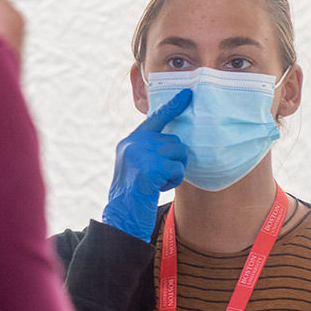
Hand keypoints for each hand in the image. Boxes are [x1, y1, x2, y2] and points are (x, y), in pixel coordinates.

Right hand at [103, 91, 190, 239]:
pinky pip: (177, 168)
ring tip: (157, 182)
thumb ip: (149, 150)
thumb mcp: (136, 165)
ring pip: (179, 153)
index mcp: (130, 140)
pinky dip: (173, 180)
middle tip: (159, 176)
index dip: (174, 106)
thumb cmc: (133, 195)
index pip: (156, 118)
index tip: (188, 94)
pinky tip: (158, 188)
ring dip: (174, 171)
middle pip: (174, 141)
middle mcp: (135, 142)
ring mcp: (141, 154)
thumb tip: (174, 142)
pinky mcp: (150, 167)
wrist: (121, 216)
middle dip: (174, 160)